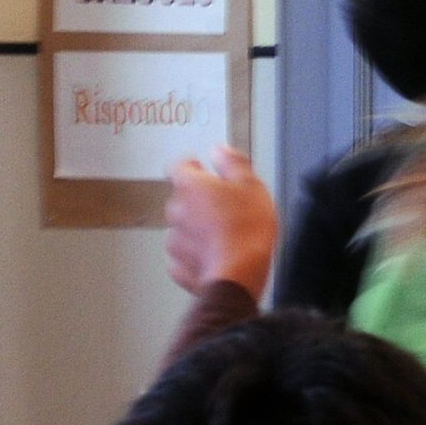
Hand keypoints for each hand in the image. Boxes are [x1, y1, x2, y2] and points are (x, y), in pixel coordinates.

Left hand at [165, 145, 276, 298]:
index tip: (204, 168)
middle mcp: (175, 209)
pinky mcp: (178, 265)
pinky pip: (185, 253)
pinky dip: (198, 252)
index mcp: (190, 185)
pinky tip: (218, 254)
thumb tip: (221, 150)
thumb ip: (233, 163)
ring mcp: (174, 239)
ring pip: (184, 226)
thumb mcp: (251, 186)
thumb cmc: (246, 229)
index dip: (192, 166)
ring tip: (226, 234)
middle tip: (227, 206)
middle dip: (200, 200)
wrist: (238, 274)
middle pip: (182, 197)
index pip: (179, 165)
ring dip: (199, 227)